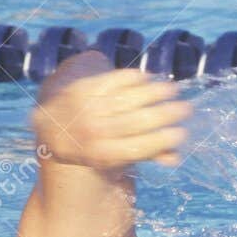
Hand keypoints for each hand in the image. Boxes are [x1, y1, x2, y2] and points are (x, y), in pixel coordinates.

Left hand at [32, 53, 191, 170]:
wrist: (49, 128)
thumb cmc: (90, 145)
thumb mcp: (111, 157)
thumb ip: (142, 155)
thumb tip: (175, 158)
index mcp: (101, 155)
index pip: (139, 148)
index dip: (162, 141)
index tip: (182, 133)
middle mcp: (93, 133)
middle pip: (137, 122)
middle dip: (166, 114)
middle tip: (186, 108)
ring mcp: (86, 109)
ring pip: (128, 99)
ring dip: (155, 92)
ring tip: (173, 89)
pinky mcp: (83, 88)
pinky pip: (115, 81)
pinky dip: (136, 78)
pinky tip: (150, 78)